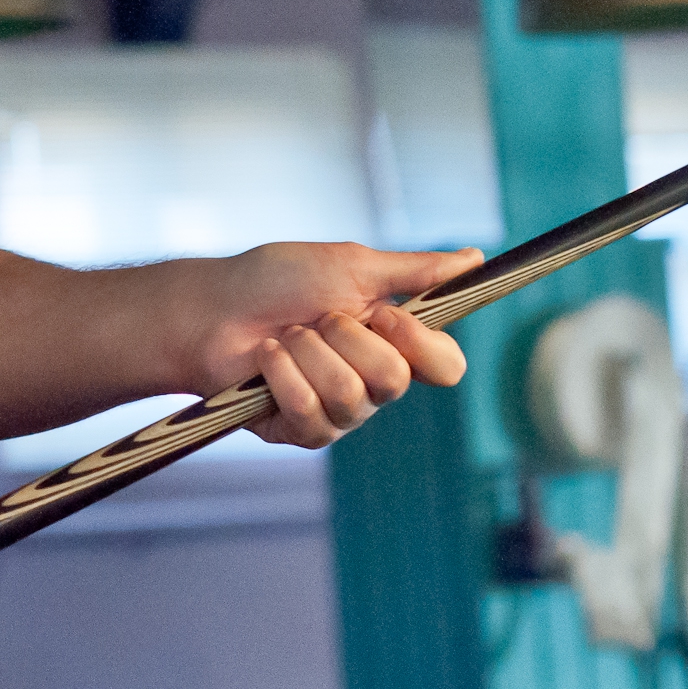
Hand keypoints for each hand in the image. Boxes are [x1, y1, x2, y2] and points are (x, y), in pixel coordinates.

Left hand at [187, 242, 479, 447]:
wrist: (210, 306)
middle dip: (345, 337)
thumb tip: (476, 258)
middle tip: (316, 318)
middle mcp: (374, 381)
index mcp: (394, 341)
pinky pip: (311, 412)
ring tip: (284, 335)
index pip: (446, 365)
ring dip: (307, 352)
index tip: (384, 316)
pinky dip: (282, 375)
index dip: (421, 345)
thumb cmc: (275, 280)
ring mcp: (340, 410)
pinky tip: (265, 359)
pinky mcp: (303, 430)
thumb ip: (414, 269)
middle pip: (395, 380)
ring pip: (350, 395)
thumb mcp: (349, 265)